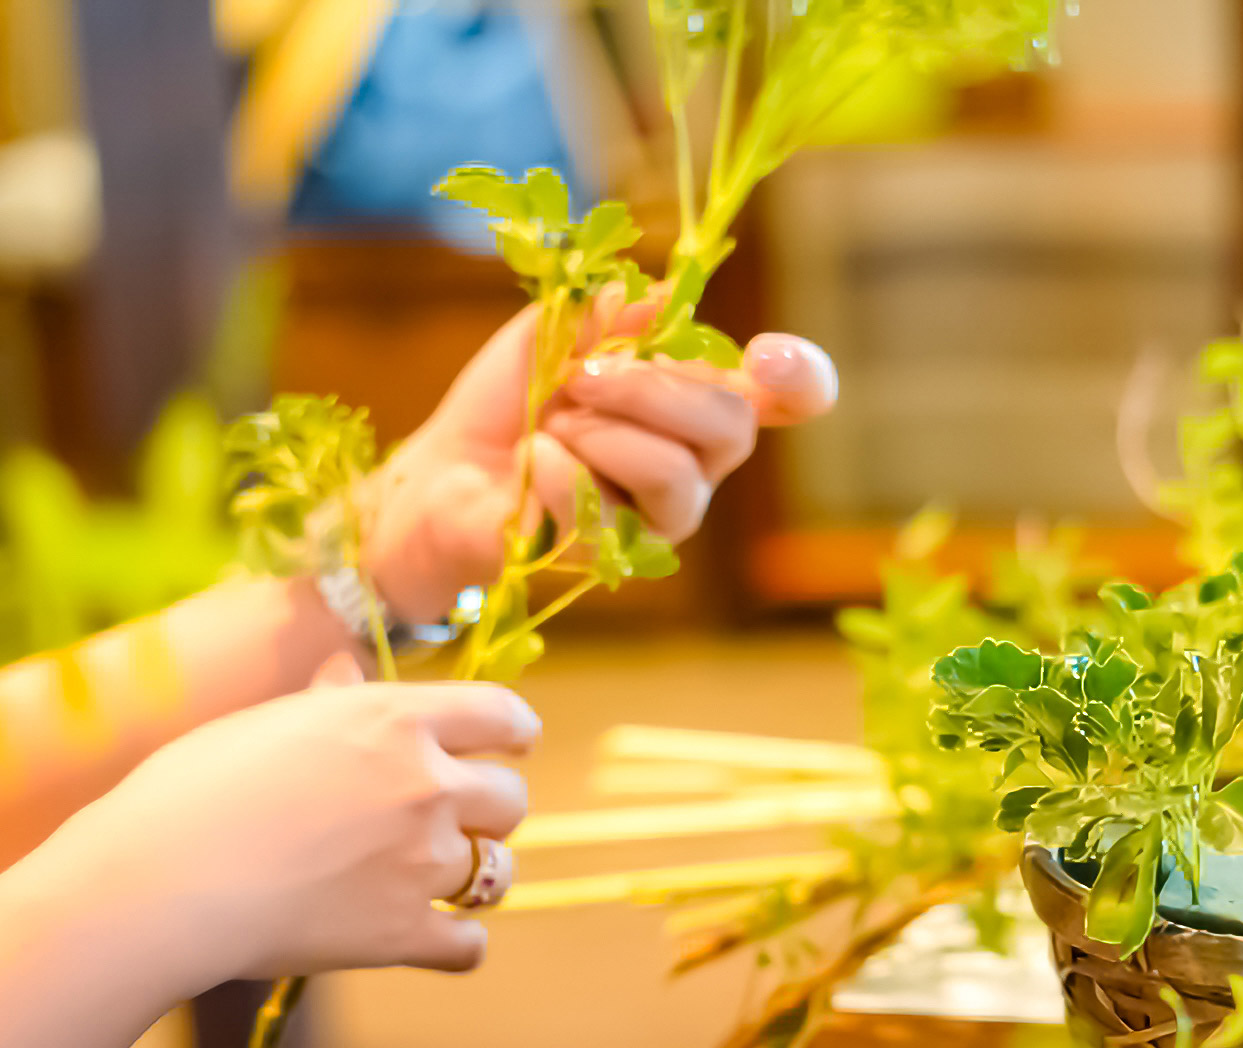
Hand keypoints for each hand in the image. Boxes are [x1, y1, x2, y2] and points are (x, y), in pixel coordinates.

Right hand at [54, 655, 537, 982]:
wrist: (164, 876)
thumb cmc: (194, 785)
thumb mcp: (267, 722)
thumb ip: (328, 702)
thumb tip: (348, 672)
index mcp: (396, 719)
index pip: (499, 715)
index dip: (513, 731)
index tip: (514, 743)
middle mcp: (425, 786)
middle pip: (510, 798)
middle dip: (491, 808)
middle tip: (457, 818)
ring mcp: (420, 863)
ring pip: (499, 870)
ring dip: (479, 873)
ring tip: (446, 878)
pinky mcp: (402, 936)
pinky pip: (469, 944)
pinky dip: (459, 943)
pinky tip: (438, 938)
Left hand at [362, 293, 837, 622]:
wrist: (440, 469)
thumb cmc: (508, 400)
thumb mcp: (553, 332)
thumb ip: (609, 312)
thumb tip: (662, 293)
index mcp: (695, 400)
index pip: (787, 397)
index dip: (802, 378)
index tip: (769, 356)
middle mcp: (695, 462)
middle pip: (733, 426)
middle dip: (655, 388)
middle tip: (581, 376)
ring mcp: (658, 517)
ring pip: (676, 475)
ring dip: (604, 433)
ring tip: (550, 422)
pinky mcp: (611, 558)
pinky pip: (606, 513)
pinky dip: (554, 471)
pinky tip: (525, 460)